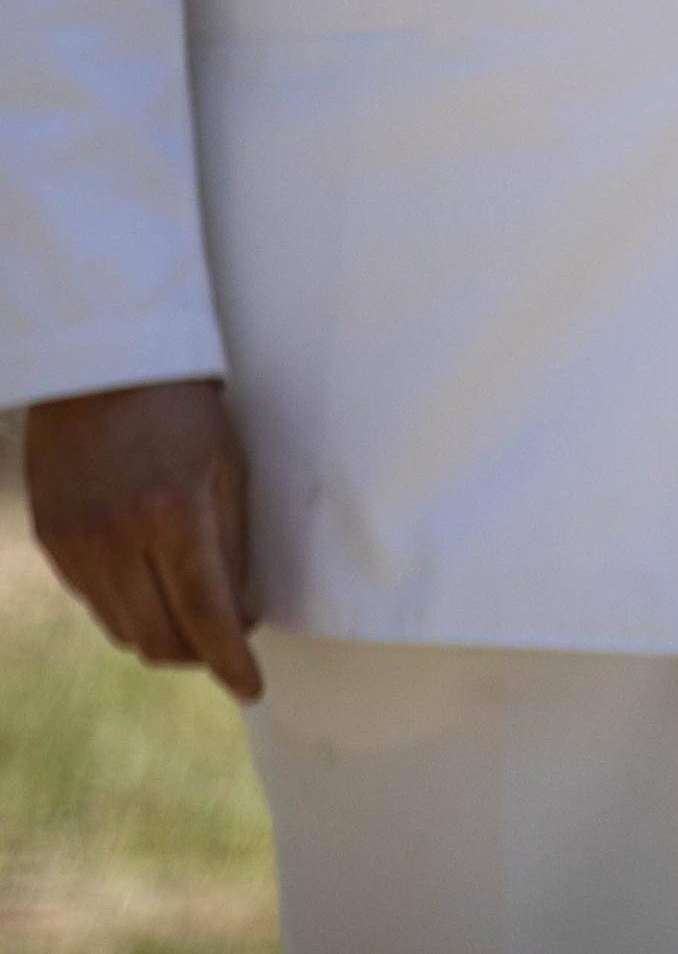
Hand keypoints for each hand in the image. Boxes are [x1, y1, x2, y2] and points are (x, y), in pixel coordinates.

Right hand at [23, 377, 261, 701]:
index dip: (230, 661)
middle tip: (227, 640)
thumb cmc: (184, 411)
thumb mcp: (229, 468)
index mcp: (173, 515)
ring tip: (192, 611)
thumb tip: (240, 618)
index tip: (251, 686)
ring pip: (122, 629)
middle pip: (159, 638)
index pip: (206, 615)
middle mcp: (116, 539)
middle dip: (198, 654)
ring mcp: (74, 544)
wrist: (102, 367)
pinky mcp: (49, 540)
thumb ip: (233, 549)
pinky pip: (93, 601)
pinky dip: (128, 606)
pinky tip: (150, 582)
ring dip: (162, 633)